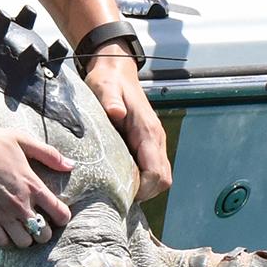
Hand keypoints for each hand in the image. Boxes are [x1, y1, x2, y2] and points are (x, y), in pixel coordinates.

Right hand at [0, 116, 74, 248]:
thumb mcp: (22, 140)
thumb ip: (49, 154)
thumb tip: (71, 165)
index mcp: (32, 184)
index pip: (60, 214)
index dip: (62, 217)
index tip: (57, 215)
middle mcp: (19, 203)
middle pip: (43, 234)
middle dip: (43, 231)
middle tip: (36, 223)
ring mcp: (1, 213)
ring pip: (23, 243)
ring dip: (24, 237)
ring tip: (20, 228)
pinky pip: (2, 242)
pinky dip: (5, 239)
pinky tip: (3, 229)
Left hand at [83, 49, 170, 198]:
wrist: (115, 72)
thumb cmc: (108, 82)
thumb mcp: (104, 88)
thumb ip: (110, 100)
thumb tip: (116, 113)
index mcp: (148, 131)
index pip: (157, 173)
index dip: (143, 188)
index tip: (121, 192)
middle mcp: (156, 140)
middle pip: (162, 180)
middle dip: (144, 192)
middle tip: (117, 194)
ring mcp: (154, 143)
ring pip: (159, 177)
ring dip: (142, 187)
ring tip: (117, 188)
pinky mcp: (147, 145)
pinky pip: (151, 170)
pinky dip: (140, 179)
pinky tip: (119, 177)